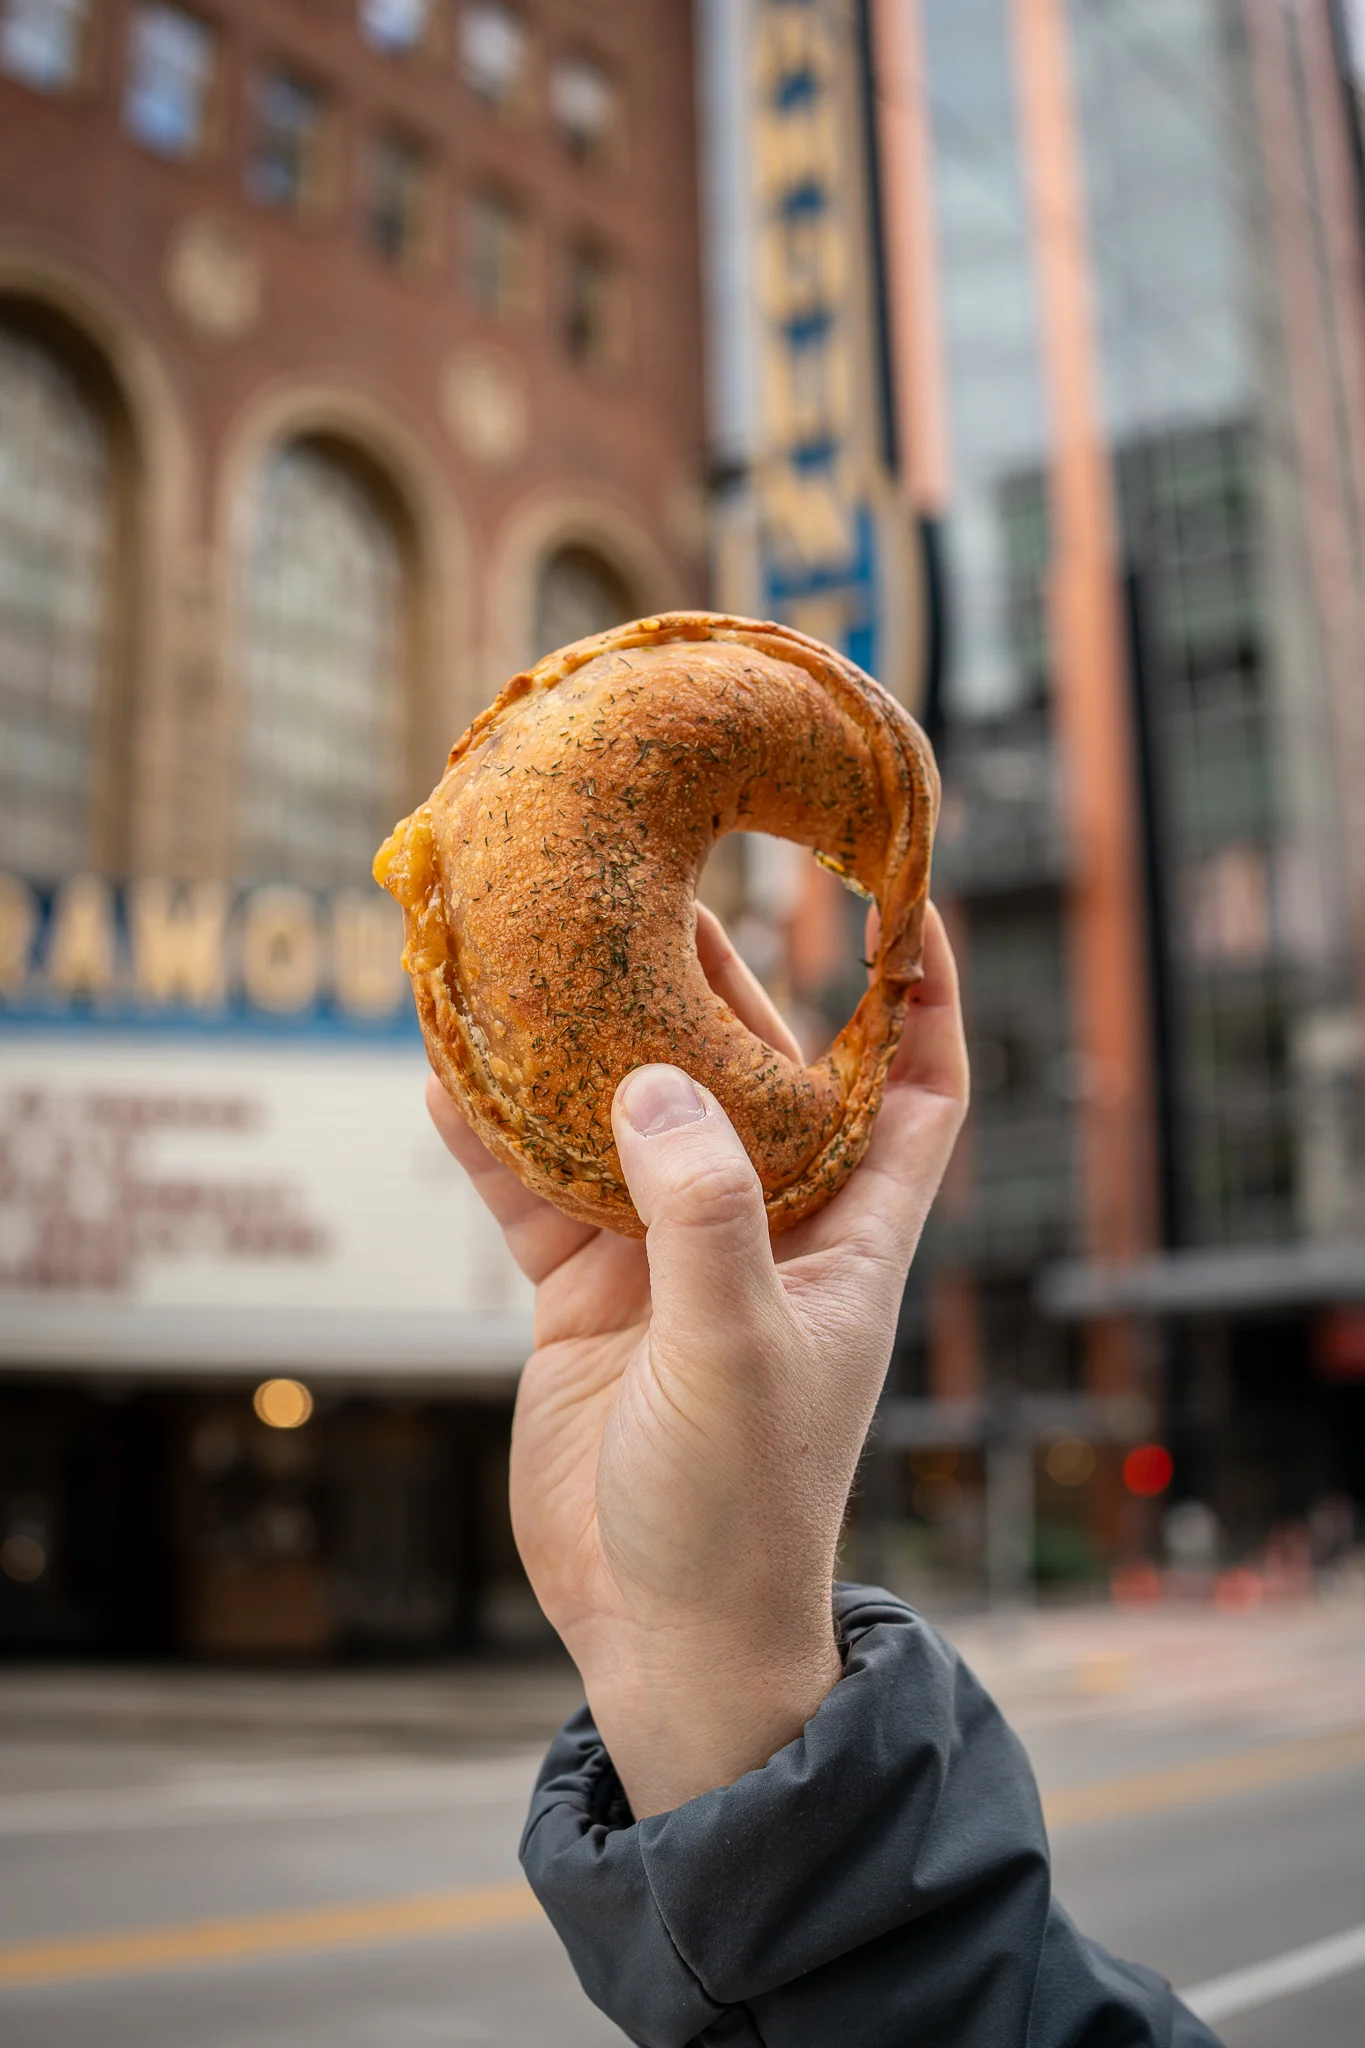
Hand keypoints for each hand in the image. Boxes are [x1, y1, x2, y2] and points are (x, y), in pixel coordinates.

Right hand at [427, 902, 967, 1816]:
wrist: (660, 1634)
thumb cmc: (741, 1508)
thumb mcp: (736, 1351)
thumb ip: (702, 1214)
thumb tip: (649, 1081)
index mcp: (849, 1234)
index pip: (913, 1085)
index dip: (918, 993)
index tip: (898, 893)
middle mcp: (767, 1229)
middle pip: (755, 1073)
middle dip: (717, 984)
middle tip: (662, 887)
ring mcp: (672, 1259)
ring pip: (632, 1120)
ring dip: (589, 1047)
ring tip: (540, 954)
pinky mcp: (590, 1299)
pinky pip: (538, 1193)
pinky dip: (496, 1141)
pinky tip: (448, 1079)